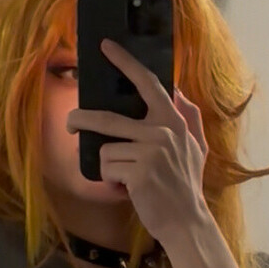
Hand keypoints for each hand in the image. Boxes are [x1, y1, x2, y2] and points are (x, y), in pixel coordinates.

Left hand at [66, 38, 208, 244]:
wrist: (186, 221)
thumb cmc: (187, 185)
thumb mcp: (197, 147)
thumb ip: (189, 117)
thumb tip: (178, 91)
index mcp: (174, 121)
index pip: (148, 84)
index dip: (126, 63)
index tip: (106, 46)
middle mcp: (162, 131)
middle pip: (107, 118)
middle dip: (81, 120)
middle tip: (71, 124)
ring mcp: (150, 151)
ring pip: (106, 149)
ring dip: (111, 166)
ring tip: (125, 178)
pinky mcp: (138, 171)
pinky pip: (108, 168)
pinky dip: (112, 182)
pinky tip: (129, 190)